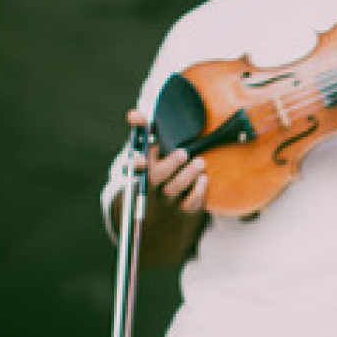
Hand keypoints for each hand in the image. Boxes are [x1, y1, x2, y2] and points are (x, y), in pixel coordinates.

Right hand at [118, 108, 206, 227]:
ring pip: (175, 189)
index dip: (136, 162)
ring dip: (189, 174)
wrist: (158, 222)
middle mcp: (149, 191)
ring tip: (199, 162)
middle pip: (156, 178)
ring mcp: (165, 204)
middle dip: (170, 164)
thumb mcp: (144, 160)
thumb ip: (143, 136)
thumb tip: (136, 114)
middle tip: (183, 153)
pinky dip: (199, 189)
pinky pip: (192, 202)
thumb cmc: (152, 180)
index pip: (133, 167)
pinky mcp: (183, 213)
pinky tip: (203, 178)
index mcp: (138, 176)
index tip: (141, 157)